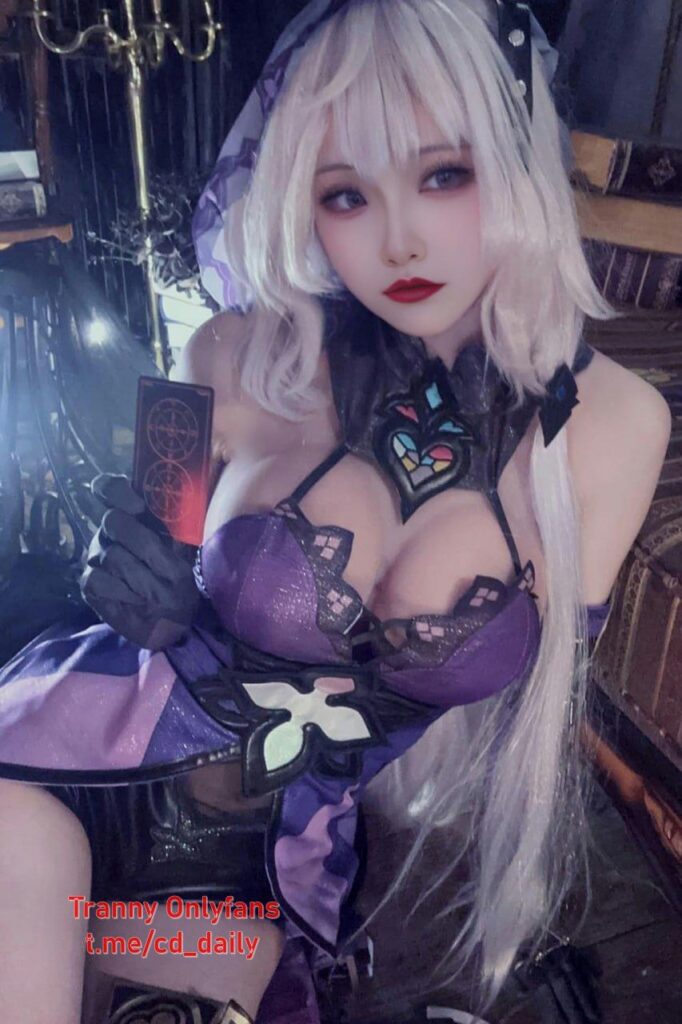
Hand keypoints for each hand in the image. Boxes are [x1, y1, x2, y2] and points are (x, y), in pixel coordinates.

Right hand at [80, 474, 199, 649]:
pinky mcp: (89, 582)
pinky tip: (138, 601)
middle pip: (112, 521)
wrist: (172, 619)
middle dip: (144, 544)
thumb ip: (180, 526)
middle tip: (166, 567)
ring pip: (112, 555)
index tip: (138, 506)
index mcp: (132, 515)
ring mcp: (96, 556)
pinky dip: (125, 593)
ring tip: (159, 592)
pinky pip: (100, 579)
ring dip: (144, 577)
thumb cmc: (179, 578)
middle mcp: (110, 531)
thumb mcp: (186, 550)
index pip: (109, 488)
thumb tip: (187, 502)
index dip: (117, 491)